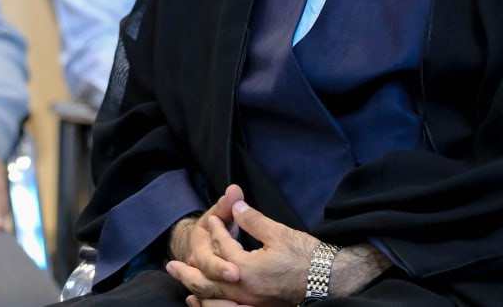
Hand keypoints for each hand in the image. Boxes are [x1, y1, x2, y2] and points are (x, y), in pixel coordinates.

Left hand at [169, 199, 315, 306]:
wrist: (331, 280)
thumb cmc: (306, 256)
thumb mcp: (278, 232)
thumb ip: (252, 220)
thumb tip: (235, 205)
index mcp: (246, 270)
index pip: (221, 249)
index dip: (216, 231)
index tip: (213, 220)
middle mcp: (244, 291)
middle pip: (206, 282)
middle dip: (187, 272)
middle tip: (170, 265)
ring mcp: (251, 304)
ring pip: (214, 301)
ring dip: (197, 291)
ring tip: (185, 285)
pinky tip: (208, 302)